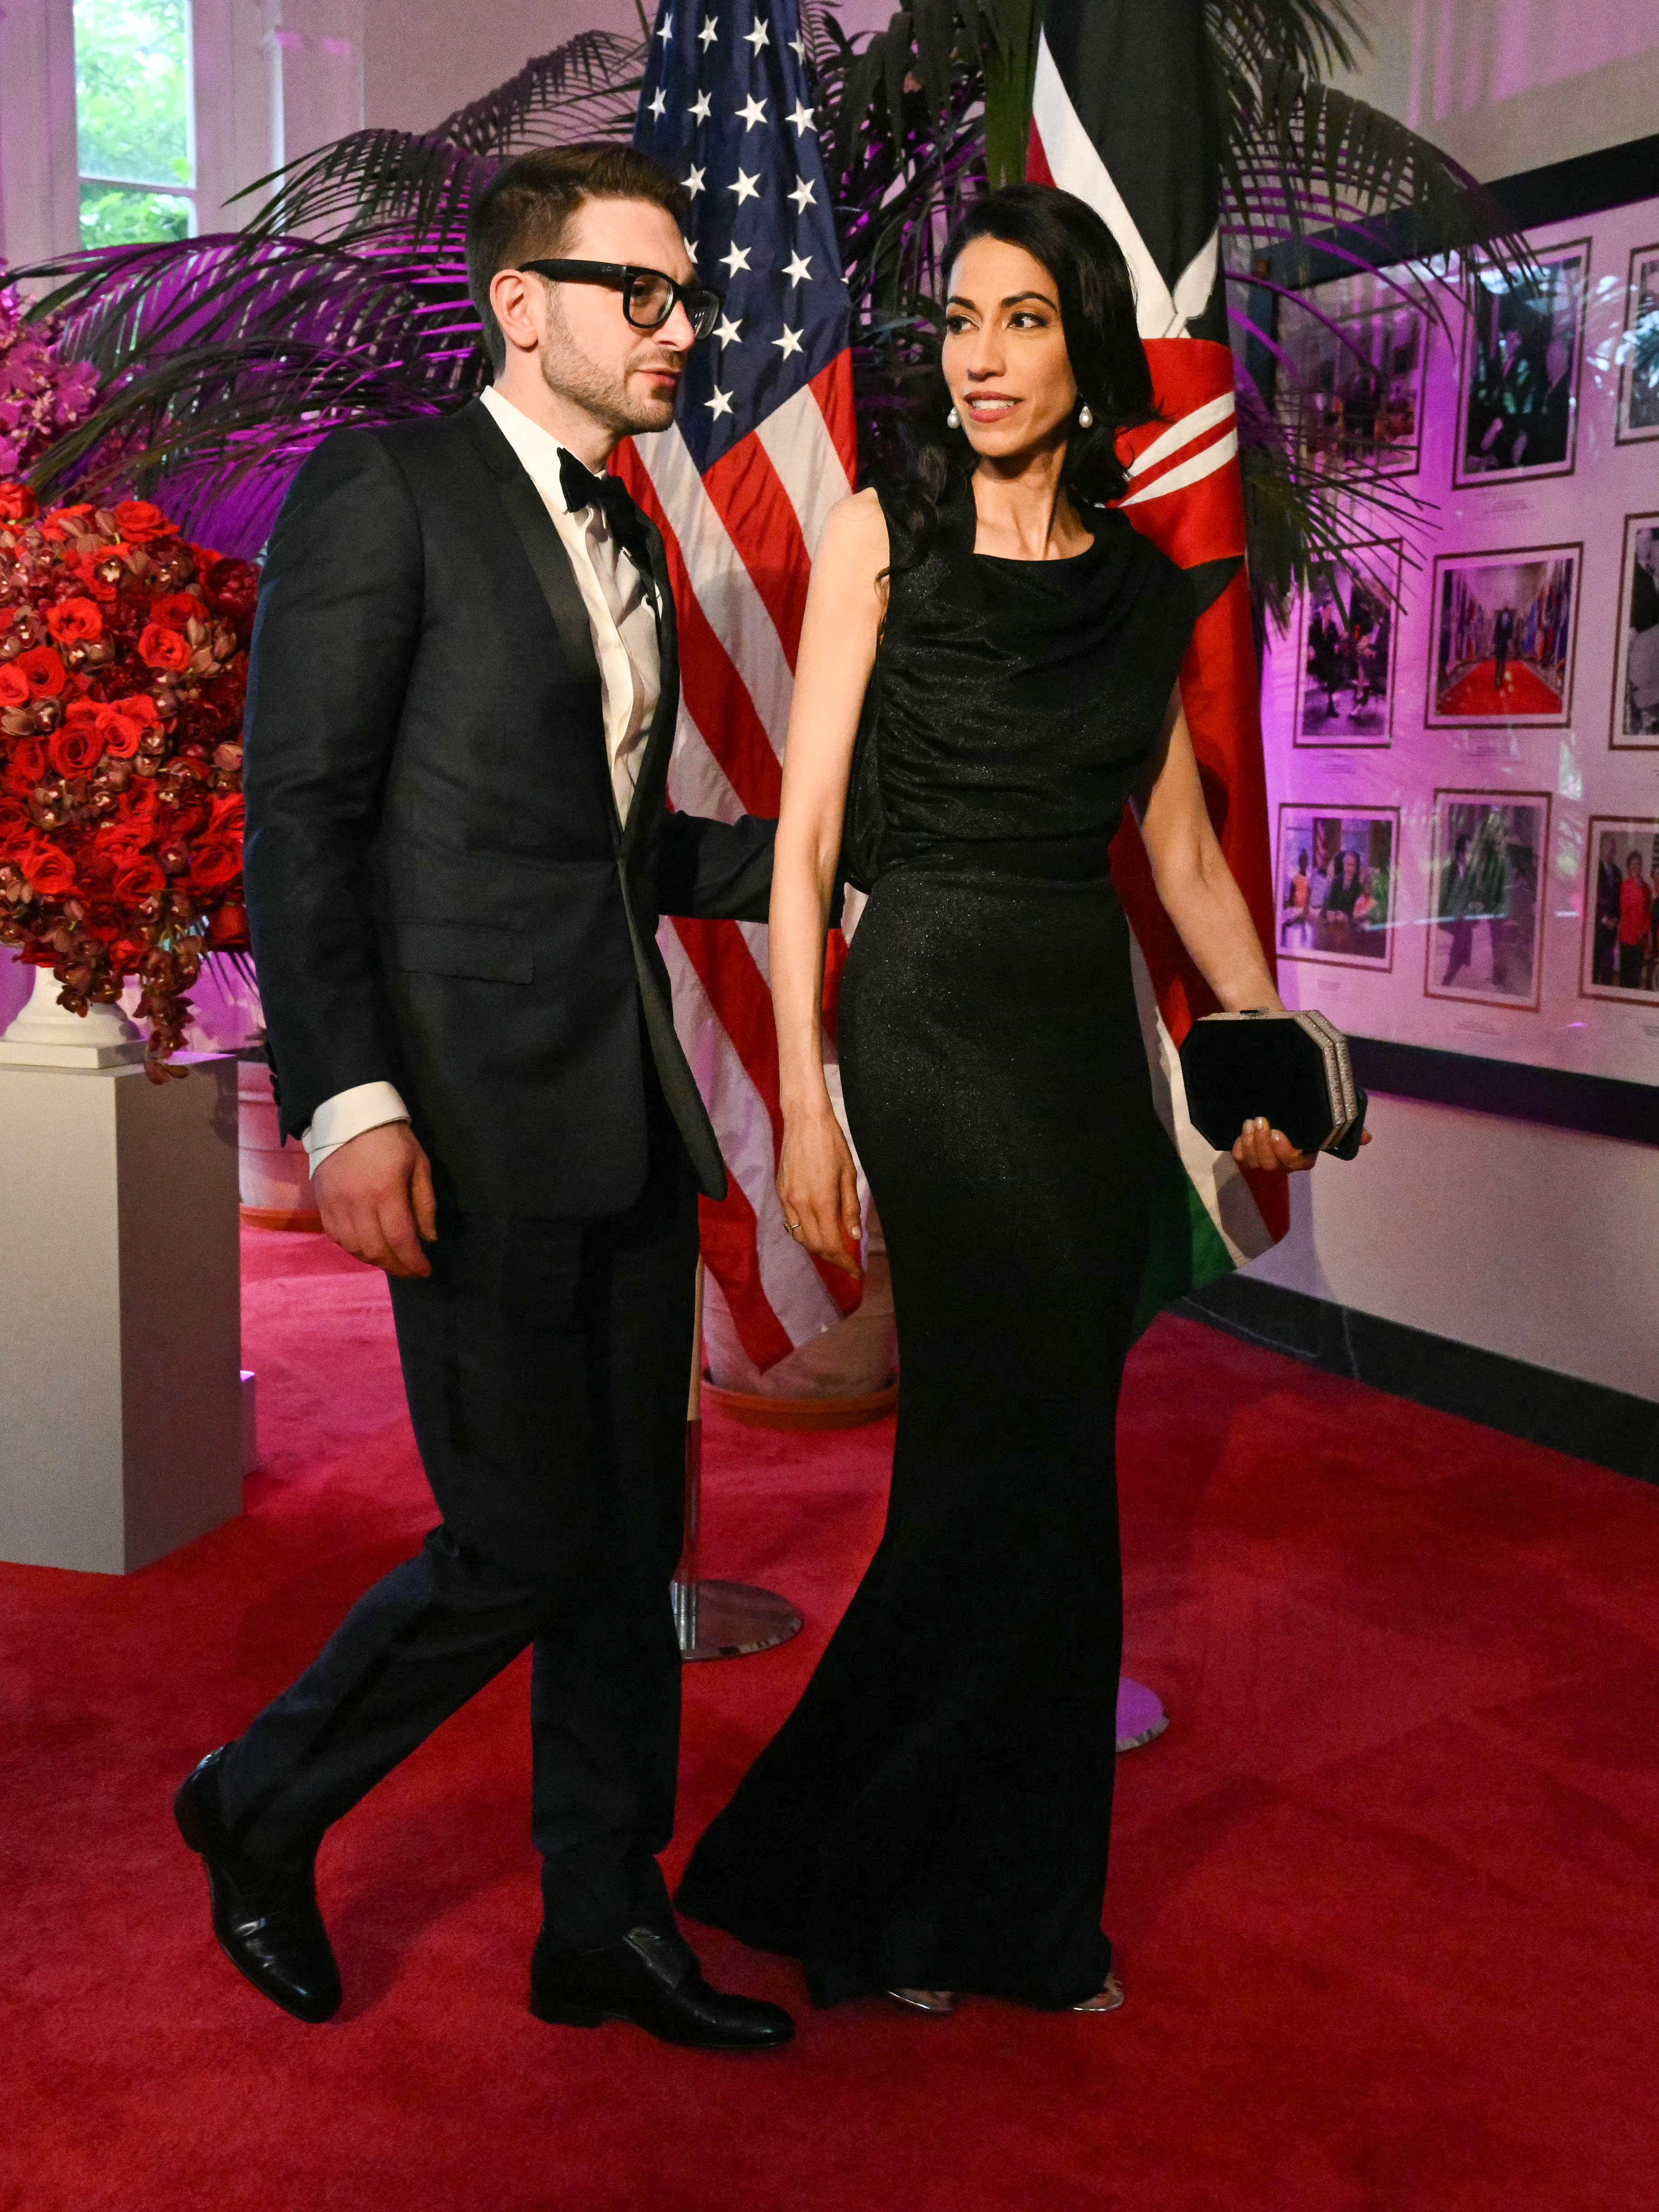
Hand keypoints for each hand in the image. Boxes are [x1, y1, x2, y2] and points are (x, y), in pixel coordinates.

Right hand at [312, 1120, 436, 1277]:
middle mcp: (357, 1202)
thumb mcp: (419, 1163)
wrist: (348, 1115)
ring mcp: (336, 1204)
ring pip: (354, 1248)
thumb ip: (424, 1202)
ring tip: (391, 1260)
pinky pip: (336, 1237)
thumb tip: (428, 1238)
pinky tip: (367, 1248)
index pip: (400, 1238)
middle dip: (396, 1266)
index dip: (413, 1261)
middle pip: (375, 1249)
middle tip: (410, 1270)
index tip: (424, 1270)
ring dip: (375, 1260)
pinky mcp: (322, 1203)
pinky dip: (353, 1249)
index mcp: (386, 1190)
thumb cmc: (391, 1138)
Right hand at [777, 1103, 861, 1276]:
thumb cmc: (832, 1143)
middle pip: (815, 1245)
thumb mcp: (849, 1175)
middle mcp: (800, 1205)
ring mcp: (787, 1199)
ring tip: (834, 1248)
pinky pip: (791, 1223)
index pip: (831, 1244)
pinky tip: (817, 1229)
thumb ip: (850, 1208)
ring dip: (817, 1247)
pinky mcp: (780, 1192)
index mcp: (821, 1201)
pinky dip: (805, 1233)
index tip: (856, 1271)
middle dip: (833, 1258)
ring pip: (801, 1237)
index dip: (844, 1262)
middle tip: (848, 1261)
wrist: (804, 1120)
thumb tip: (853, 1236)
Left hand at [1230, 1116, 1371, 1173]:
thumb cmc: (1308, 1119)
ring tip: (1251, 1122)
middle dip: (1264, 1145)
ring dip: (1251, 1143)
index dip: (1286, 1152)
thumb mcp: (1328, 1122)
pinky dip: (1240, 1146)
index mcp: (1304, 1157)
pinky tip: (1242, 1132)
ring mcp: (1265, 1159)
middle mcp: (1284, 1163)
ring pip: (1255, 1162)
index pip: (1298, 1164)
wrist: (1280, 1110)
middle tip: (1261, 1122)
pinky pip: (1241, 1158)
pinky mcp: (1248, 1154)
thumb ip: (1347, 1129)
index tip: (1278, 1133)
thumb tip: (1367, 1137)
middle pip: (1272, 1165)